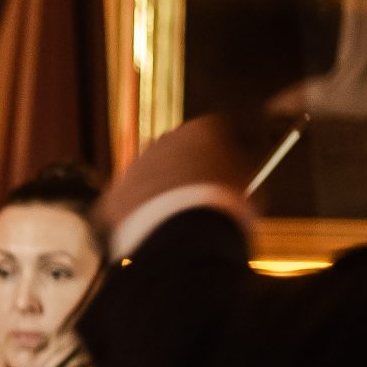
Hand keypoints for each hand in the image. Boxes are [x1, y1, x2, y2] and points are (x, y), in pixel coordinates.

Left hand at [96, 115, 253, 247]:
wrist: (181, 237)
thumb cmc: (223, 208)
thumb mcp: (251, 183)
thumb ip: (244, 168)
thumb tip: (244, 168)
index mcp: (202, 130)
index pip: (218, 131)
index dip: (228, 150)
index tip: (233, 167)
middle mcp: (164, 140)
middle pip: (180, 150)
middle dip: (190, 169)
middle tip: (204, 195)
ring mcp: (135, 166)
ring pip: (152, 175)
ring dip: (163, 190)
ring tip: (179, 217)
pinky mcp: (115, 194)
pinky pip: (130, 201)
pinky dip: (139, 213)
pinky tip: (155, 229)